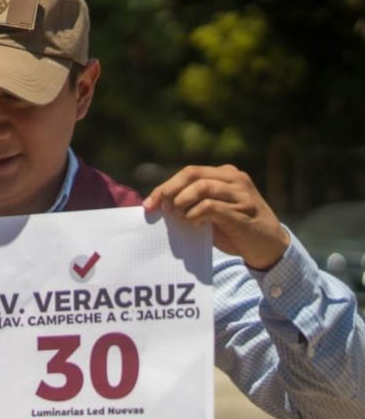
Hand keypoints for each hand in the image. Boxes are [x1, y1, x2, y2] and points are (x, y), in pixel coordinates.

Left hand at [143, 164, 289, 269]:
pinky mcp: (243, 211)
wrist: (269, 246)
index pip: (189, 172)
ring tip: (180, 218)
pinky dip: (195, 215)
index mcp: (226, 174)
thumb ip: (193, 203)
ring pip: (201, 187)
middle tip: (162, 210)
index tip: (149, 204)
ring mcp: (241, 194)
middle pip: (192, 174)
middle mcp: (235, 179)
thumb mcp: (212, 212)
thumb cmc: (235, 230)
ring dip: (183, 203)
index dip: (165, 186)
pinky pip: (210, 206)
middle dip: (170, 191)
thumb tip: (159, 205)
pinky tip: (194, 224)